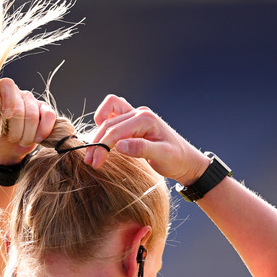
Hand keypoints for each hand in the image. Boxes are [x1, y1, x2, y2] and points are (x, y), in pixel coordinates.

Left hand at [0, 79, 56, 164]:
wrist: (5, 147)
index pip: (7, 85)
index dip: (8, 100)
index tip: (6, 117)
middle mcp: (17, 92)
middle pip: (20, 108)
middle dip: (16, 130)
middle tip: (12, 140)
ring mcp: (32, 100)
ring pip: (33, 116)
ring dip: (27, 135)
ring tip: (21, 142)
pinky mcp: (45, 110)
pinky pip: (49, 116)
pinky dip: (44, 130)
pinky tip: (37, 139)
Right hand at [83, 95, 209, 184]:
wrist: (186, 161)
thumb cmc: (176, 159)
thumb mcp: (162, 157)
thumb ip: (141, 149)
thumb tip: (119, 145)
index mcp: (146, 119)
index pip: (116, 130)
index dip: (102, 146)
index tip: (95, 163)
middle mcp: (139, 113)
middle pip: (109, 124)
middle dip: (97, 143)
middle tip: (90, 162)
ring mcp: (135, 115)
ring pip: (108, 115)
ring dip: (98, 132)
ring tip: (92, 152)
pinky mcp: (133, 122)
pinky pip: (112, 115)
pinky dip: (104, 124)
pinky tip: (102, 140)